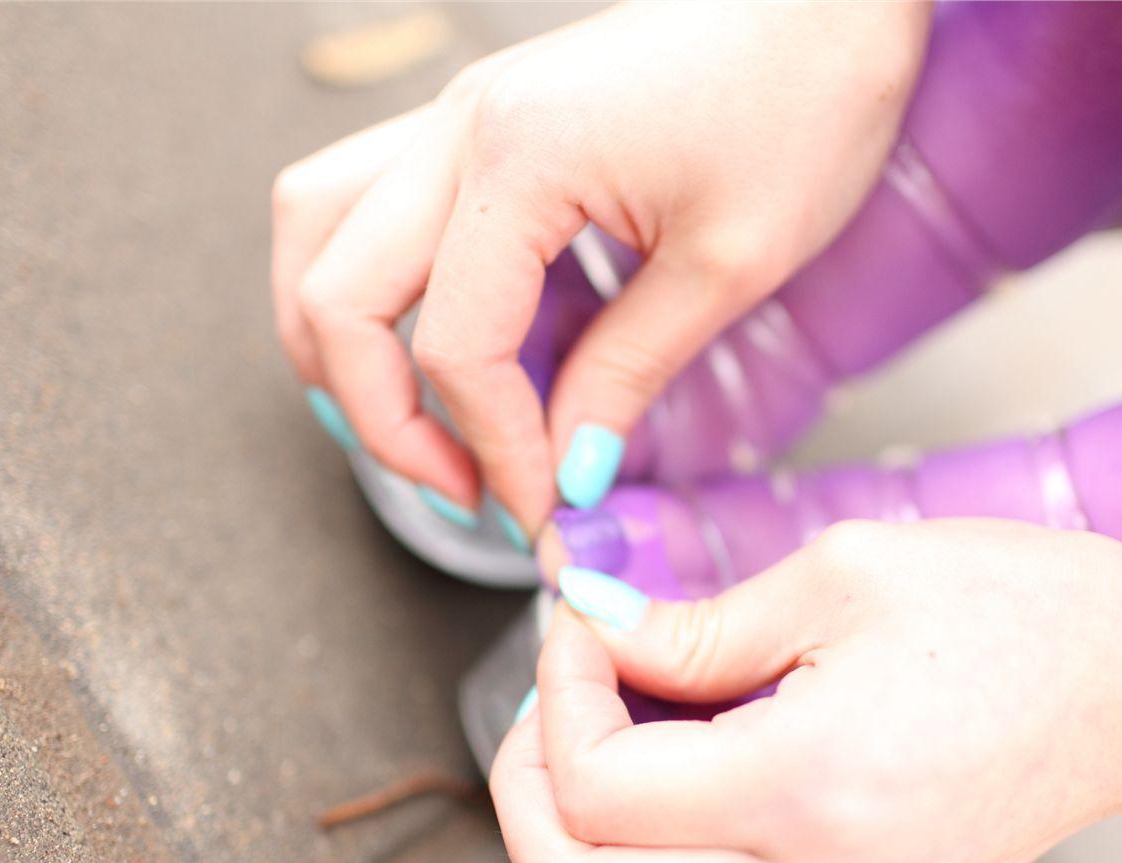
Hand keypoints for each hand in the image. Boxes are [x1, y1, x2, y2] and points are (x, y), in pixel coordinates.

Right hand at [272, 2, 929, 532]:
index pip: (455, 348)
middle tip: (465, 487)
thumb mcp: (729, 263)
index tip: (543, 509)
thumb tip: (567, 470)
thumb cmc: (805, 93)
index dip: (493, 451)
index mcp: (518, 159)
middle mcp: (461, 127)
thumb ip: (627, 374)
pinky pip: (369, 201)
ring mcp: (460, 114)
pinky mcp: (483, 118)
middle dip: (383, 419)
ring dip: (338, 341)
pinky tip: (436, 334)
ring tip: (407, 420)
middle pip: (334, 296)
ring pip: (316, 230)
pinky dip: (376, 282)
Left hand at [492, 520, 1121, 862]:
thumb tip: (597, 632)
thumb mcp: (846, 573)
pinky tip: (658, 821)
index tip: (587, 625)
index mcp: (805, 785)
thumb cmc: (1021, 616)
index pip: (594, 786)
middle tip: (555, 703)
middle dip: (524, 794)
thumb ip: (698, 622)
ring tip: (590, 772)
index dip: (559, 689)